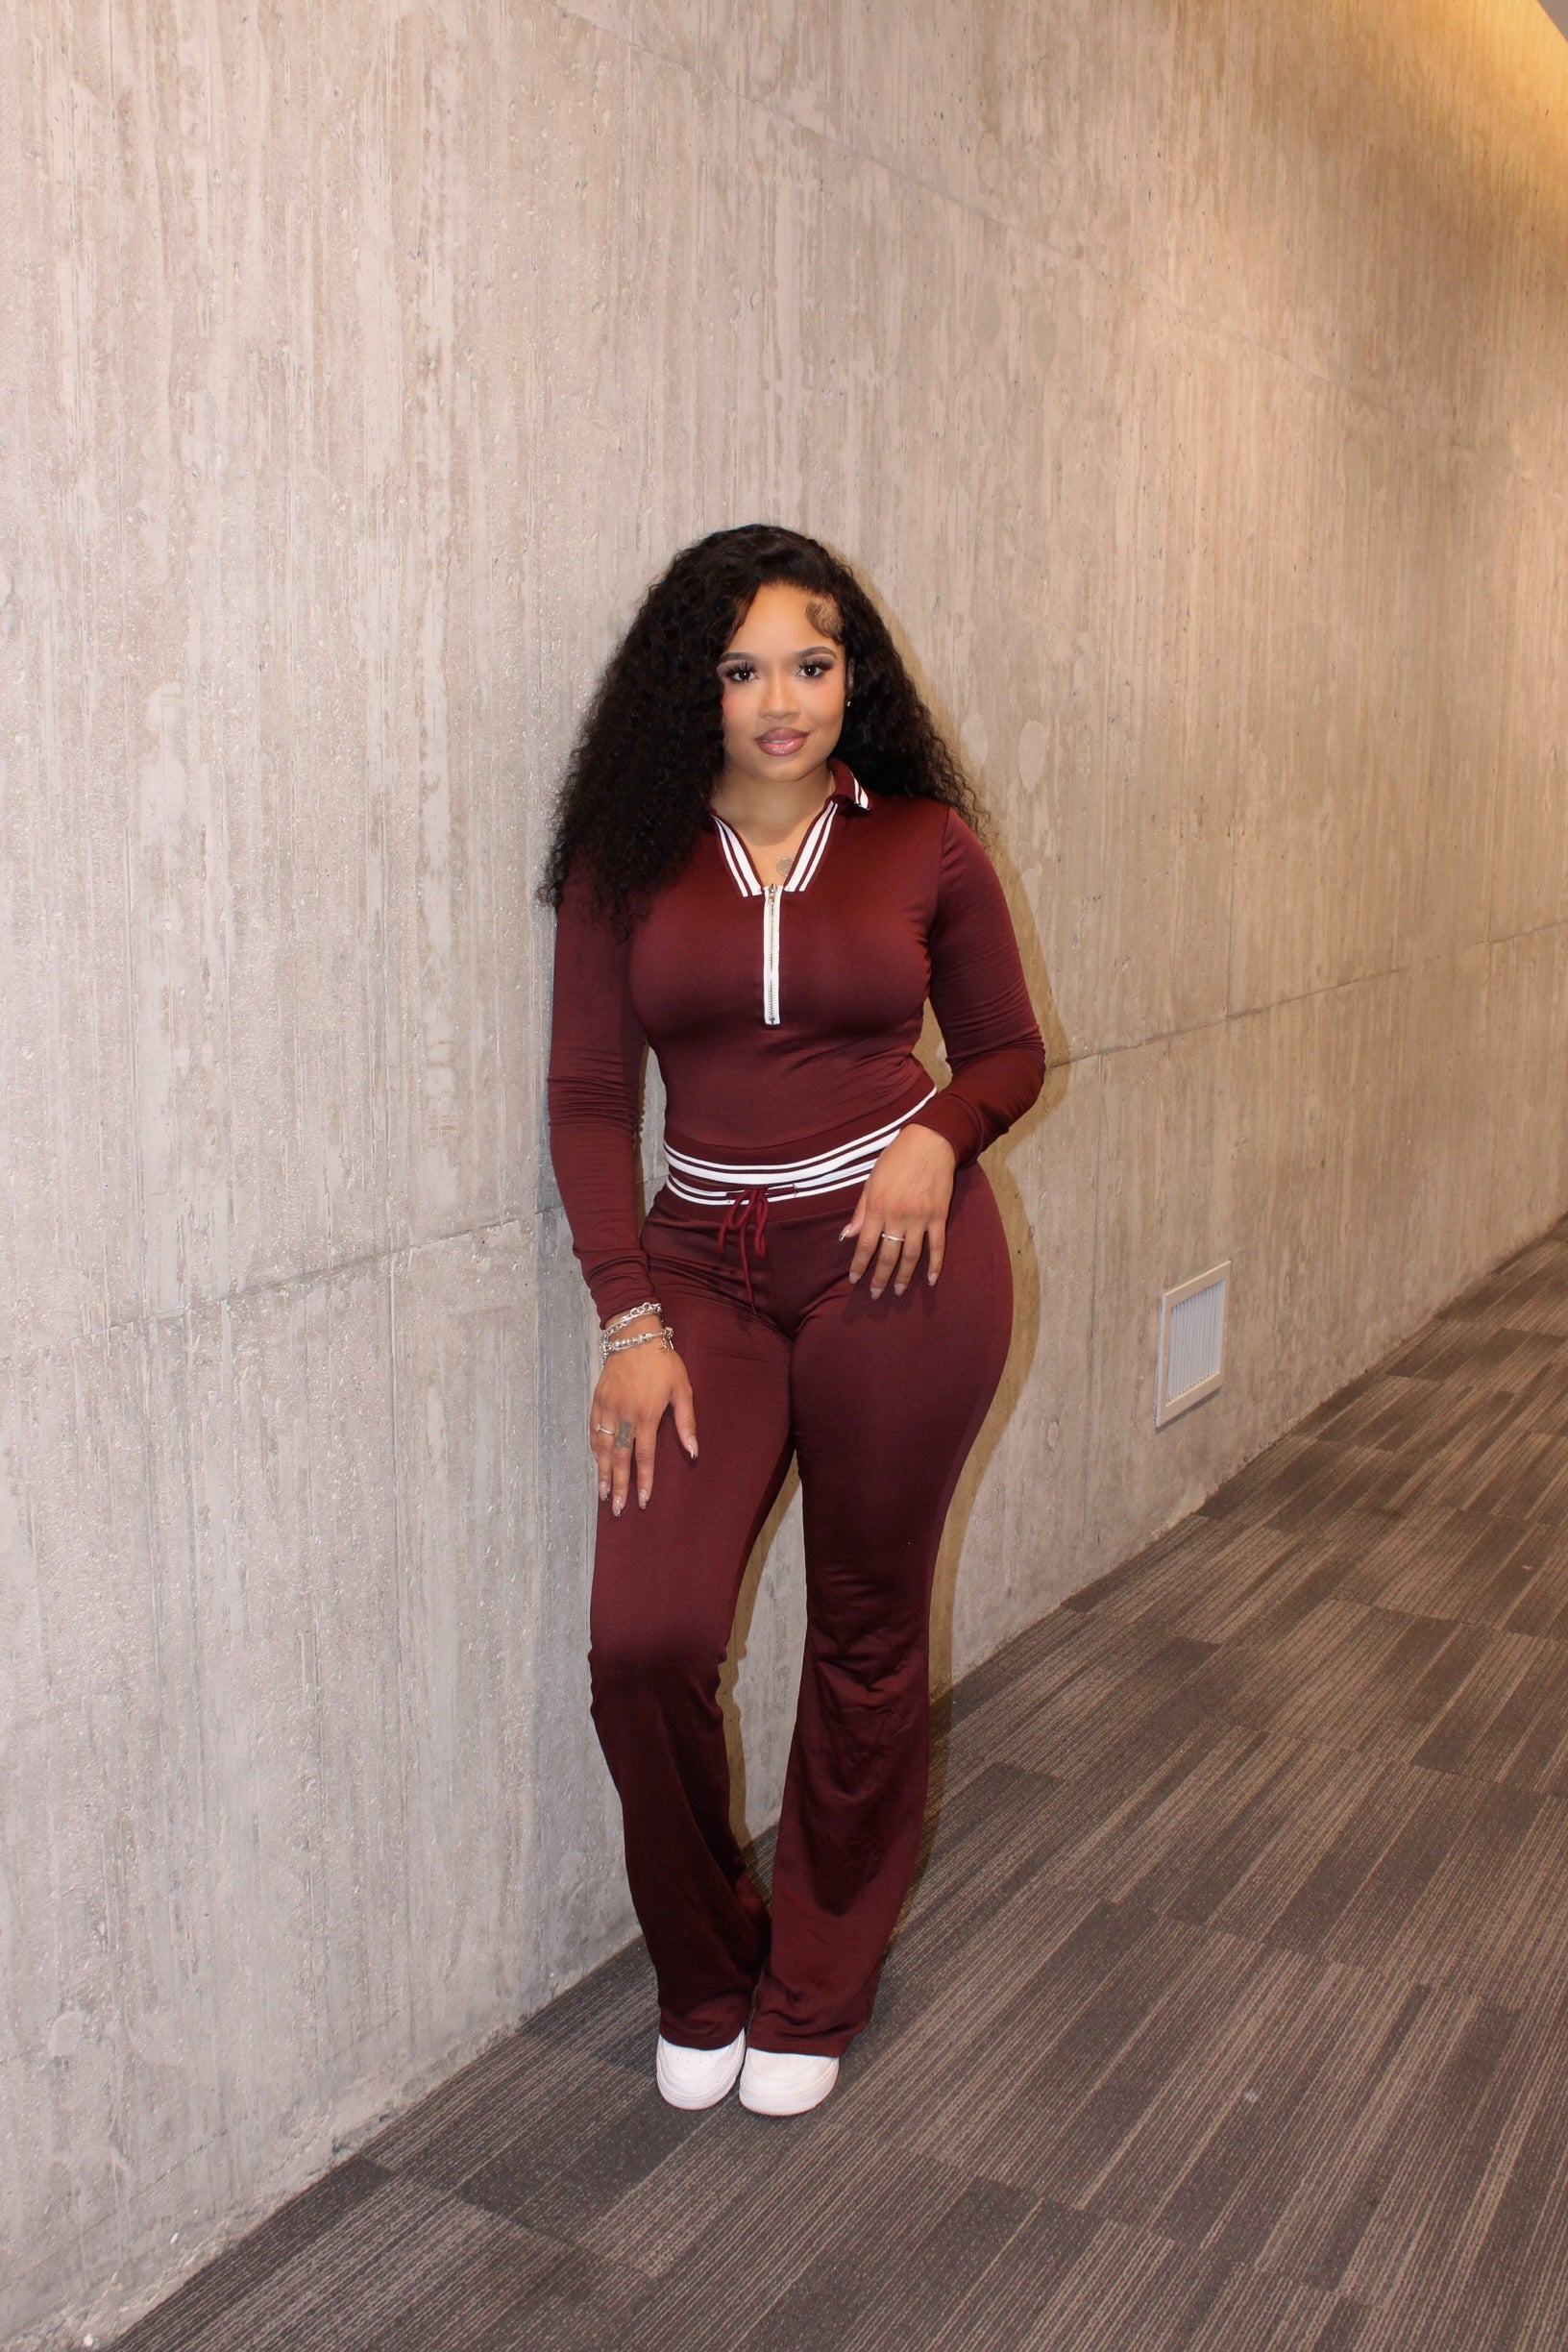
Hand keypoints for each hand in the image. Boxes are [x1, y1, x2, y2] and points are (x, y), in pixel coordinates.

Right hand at [589, 1314, 697, 1515]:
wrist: (634, 1336)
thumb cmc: (663, 1362)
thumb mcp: (682, 1389)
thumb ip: (686, 1423)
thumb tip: (693, 1452)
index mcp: (647, 1415)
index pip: (644, 1456)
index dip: (644, 1480)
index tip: (643, 1501)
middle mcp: (625, 1416)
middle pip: (620, 1458)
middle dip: (618, 1485)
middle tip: (617, 1508)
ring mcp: (608, 1408)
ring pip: (603, 1447)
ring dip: (602, 1472)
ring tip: (602, 1493)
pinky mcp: (597, 1400)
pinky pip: (593, 1430)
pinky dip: (595, 1448)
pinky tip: (596, 1462)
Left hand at [842, 1125, 957, 1298]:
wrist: (929, 1143)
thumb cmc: (895, 1159)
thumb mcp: (871, 1181)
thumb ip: (861, 1210)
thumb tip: (849, 1235)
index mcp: (877, 1207)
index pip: (866, 1245)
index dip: (859, 1265)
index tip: (854, 1279)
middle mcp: (897, 1216)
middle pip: (887, 1255)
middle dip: (879, 1278)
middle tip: (875, 1295)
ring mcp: (920, 1218)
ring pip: (911, 1256)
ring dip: (903, 1276)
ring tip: (897, 1291)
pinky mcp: (939, 1216)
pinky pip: (937, 1246)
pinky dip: (935, 1265)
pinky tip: (930, 1280)